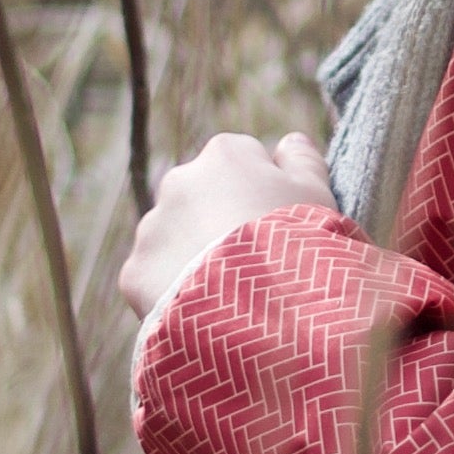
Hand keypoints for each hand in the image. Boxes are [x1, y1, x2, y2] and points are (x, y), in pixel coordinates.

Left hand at [121, 130, 332, 331]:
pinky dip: (172, 292)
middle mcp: (179, 181)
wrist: (262, 309)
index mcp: (225, 155)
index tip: (276, 224)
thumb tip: (291, 140)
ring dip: (193, 256)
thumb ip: (304, 161)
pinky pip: (153, 279)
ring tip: (229, 294)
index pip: (241, 162)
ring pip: (174, 239)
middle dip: (219, 222)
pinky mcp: (134, 272)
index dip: (261, 194)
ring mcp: (152, 227)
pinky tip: (203, 313)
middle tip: (252, 261)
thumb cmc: (298, 243)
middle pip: (201, 199)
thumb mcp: (318, 196)